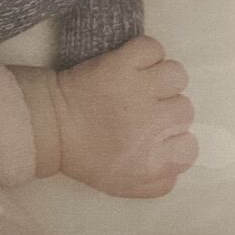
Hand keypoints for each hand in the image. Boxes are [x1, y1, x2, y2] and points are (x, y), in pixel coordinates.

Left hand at [53, 37, 197, 196]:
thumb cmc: (82, 156)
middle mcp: (153, 124)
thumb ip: (158, 184)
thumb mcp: (121, 186)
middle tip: (139, 111)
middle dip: (165, 110)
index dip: (173, 140)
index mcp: (152, 161)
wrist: (44, 125)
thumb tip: (178, 166)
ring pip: (176, 76)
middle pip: (185, 110)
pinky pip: (153, 49)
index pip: (190, 148)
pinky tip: (131, 66)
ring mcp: (140, 90)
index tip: (152, 135)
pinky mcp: (122, 63)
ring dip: (160, 80)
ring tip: (139, 85)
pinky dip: (146, 53)